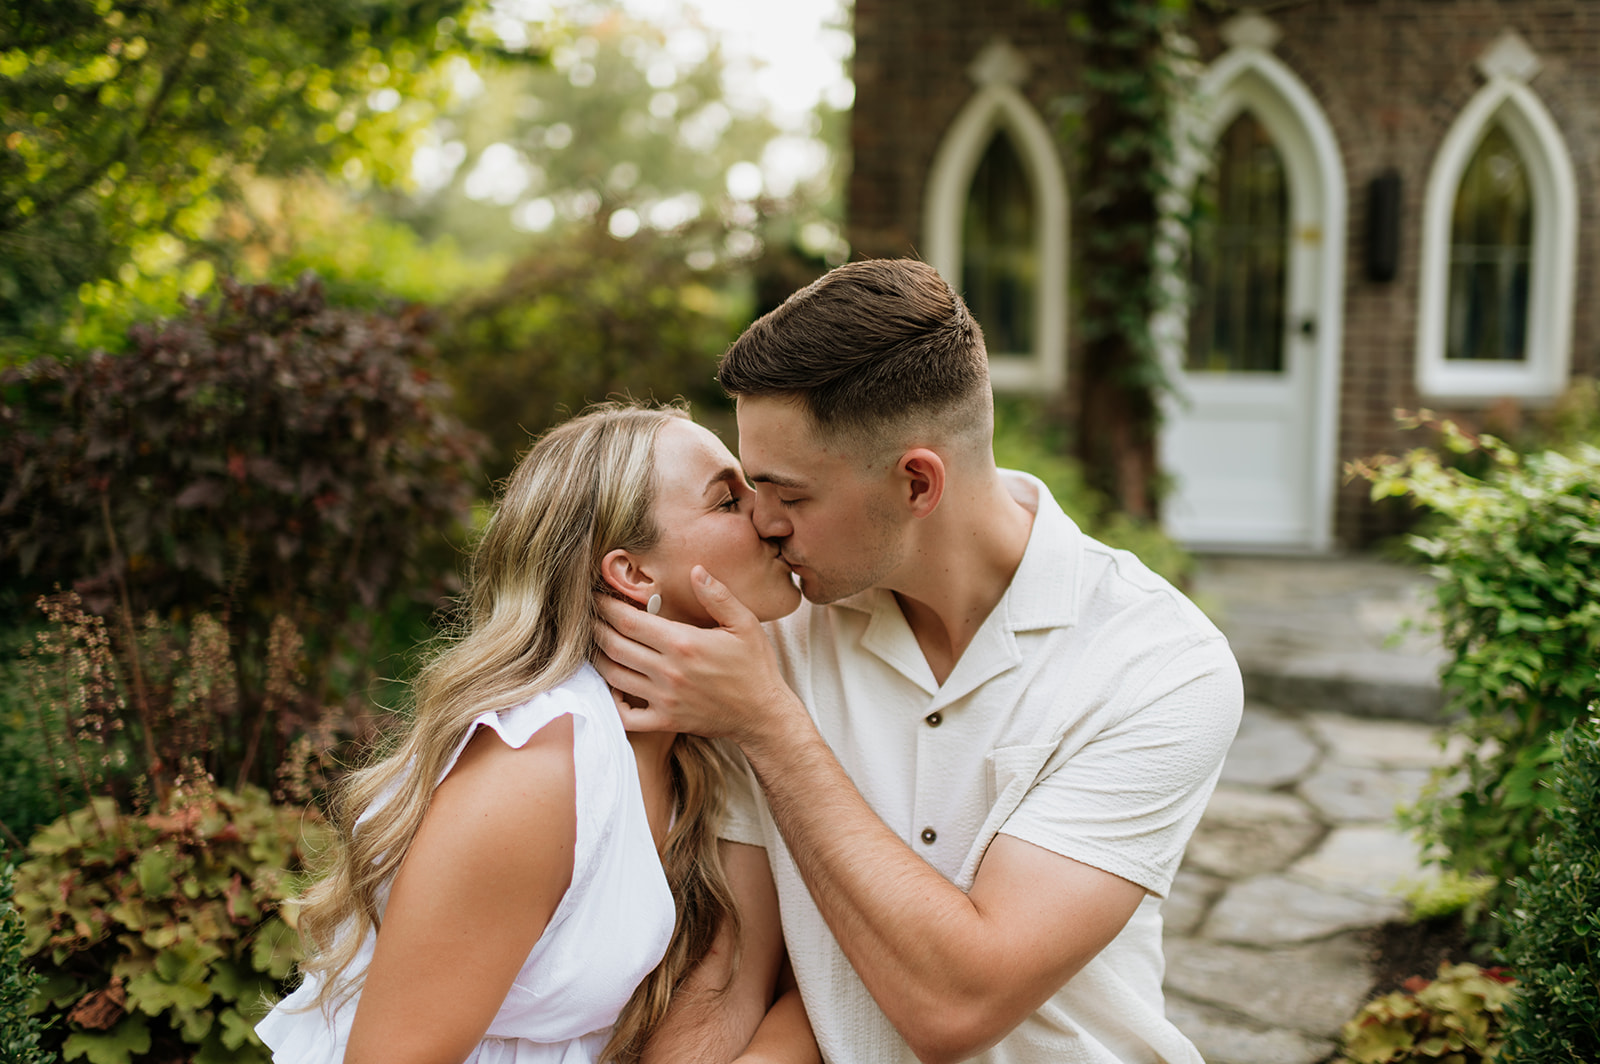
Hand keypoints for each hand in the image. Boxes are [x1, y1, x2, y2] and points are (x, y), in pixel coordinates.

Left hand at [592, 566, 805, 745]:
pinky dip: (611, 701)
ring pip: (614, 676)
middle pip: (615, 646)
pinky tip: (611, 685)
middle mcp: (669, 671)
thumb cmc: (755, 666)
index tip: (597, 597)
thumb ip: (718, 595)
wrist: (763, 714)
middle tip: (587, 616)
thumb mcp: (744, 623)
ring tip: (593, 643)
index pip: (630, 621)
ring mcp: (665, 699)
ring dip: (598, 658)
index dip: (607, 607)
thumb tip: (695, 570)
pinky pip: (625, 715)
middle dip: (595, 628)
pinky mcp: (665, 721)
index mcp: (684, 643)